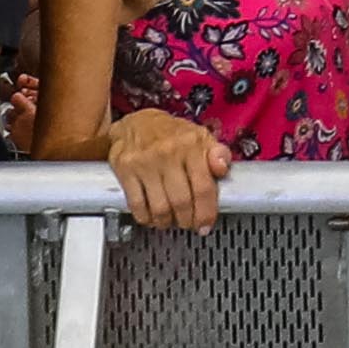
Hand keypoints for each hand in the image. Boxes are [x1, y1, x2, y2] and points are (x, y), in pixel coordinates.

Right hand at [103, 110, 225, 232]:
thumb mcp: (200, 137)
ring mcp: (145, 162)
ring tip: (170, 220)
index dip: (206, 212)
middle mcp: (168, 153)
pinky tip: (152, 216)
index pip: (203, 187)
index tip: (206, 224)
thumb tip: (223, 168)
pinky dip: (146, 217)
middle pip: (181, 201)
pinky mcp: (126, 170)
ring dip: (167, 221)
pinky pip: (137, 204)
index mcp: (191, 145)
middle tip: (188, 223)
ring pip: (160, 207)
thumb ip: (218, 153)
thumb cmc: (171, 134)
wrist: (136, 123)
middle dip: (187, 220)